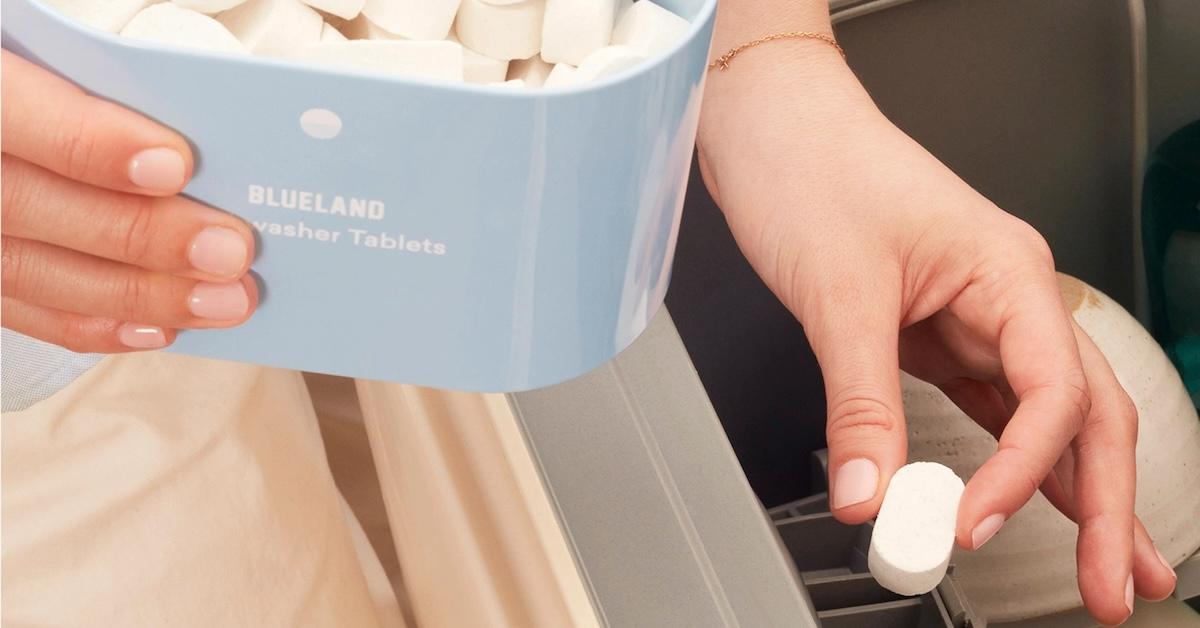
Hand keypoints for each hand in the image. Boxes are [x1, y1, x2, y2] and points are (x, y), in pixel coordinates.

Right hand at [1, 51, 256, 351]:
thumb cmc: (36, 76)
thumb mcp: (42, 48)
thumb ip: (102, 89)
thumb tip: (194, 147)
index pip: (12, 110)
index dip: (93, 143)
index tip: (176, 165)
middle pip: (26, 204)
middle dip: (142, 234)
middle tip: (229, 251)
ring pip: (28, 270)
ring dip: (138, 294)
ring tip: (224, 300)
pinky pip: (21, 310)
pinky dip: (97, 323)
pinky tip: (162, 326)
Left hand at [698, 44, 1176, 623]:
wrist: (772, 126)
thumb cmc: (813, 170)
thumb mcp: (839, 295)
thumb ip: (859, 404)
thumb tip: (871, 495)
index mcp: (1007, 273)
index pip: (1054, 393)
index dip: (1026, 473)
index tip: (972, 524)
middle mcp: (1005, 298)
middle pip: (1083, 414)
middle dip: (1106, 504)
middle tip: (1118, 587)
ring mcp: (974, 319)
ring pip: (1043, 418)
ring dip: (1074, 493)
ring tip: (1106, 567)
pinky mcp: (934, 335)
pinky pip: (988, 409)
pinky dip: (1008, 462)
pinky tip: (1025, 504)